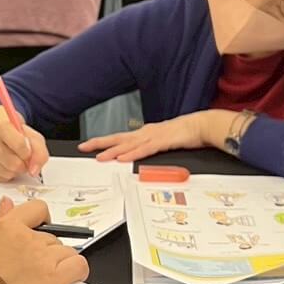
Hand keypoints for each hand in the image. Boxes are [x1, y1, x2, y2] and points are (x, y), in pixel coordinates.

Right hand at [0, 105, 48, 180]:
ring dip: (16, 170)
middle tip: (22, 156)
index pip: (20, 146)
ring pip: (8, 173)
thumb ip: (39, 152)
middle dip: (24, 164)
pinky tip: (6, 164)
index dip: (28, 153)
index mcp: (2, 128)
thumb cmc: (15, 133)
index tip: (28, 152)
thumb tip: (34, 171)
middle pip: (15, 164)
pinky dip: (8, 174)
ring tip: (14, 158)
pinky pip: (1, 178)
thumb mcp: (33, 136)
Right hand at [0, 198, 88, 283]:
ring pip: (67, 252)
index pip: (36, 209)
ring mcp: (43, 257)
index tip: (41, 229)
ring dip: (60, 264)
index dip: (43, 220)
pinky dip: (77, 273)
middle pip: (52, 238)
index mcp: (8, 227)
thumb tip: (7, 203)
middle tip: (33, 270)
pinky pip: (78, 266)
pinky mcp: (55, 278)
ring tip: (44, 281)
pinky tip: (66, 281)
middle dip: (46, 252)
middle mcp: (28, 238)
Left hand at [78, 112, 209, 162]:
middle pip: (118, 138)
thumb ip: (149, 147)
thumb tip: (137, 155)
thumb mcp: (161, 141)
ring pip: (128, 145)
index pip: (119, 138)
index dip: (103, 141)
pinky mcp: (162, 142)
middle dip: (100, 143)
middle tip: (83, 147)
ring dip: (113, 151)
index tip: (89, 145)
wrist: (200, 125)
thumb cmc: (183, 133)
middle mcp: (145, 133)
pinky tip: (122, 158)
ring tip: (99, 156)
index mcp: (144, 133)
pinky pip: (144, 150)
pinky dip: (132, 154)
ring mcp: (152, 136)